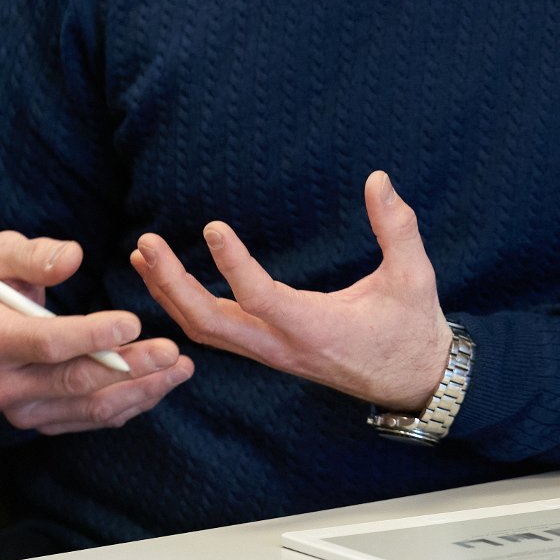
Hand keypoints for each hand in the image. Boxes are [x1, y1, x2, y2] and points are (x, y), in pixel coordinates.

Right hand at [0, 231, 193, 434]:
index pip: (47, 344)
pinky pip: (94, 418)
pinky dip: (132, 403)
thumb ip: (34, 254)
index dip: (91, 335)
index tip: (134, 321)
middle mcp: (5, 386)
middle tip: (172, 352)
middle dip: (129, 367)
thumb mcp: (1, 257)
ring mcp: (26, 411)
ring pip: (91, 407)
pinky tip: (161, 383)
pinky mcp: (47, 423)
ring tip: (181, 368)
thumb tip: (72, 257)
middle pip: (76, 381)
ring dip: (141, 390)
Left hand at [130, 171, 452, 411]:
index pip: (260, 298)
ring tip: (145, 255)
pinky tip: (170, 282)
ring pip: (206, 332)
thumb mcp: (414, 276)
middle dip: (172, 284)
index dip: (233, 264)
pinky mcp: (270, 352)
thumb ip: (397, 227)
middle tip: (147, 243)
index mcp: (316, 328)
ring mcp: (273, 353)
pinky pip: (216, 335)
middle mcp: (284, 346)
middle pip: (210, 324)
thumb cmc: (414, 328)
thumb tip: (378, 178)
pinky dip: (186, 309)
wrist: (414, 381)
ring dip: (170, 296)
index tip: (212, 227)